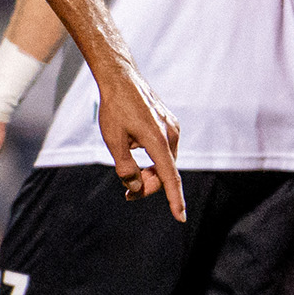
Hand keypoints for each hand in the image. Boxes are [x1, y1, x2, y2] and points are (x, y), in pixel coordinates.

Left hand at [95, 70, 184, 221]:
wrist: (120, 77)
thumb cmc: (114, 108)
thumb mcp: (113, 140)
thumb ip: (125, 167)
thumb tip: (136, 187)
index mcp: (158, 140)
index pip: (170, 177)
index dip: (174, 199)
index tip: (180, 217)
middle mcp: (171, 134)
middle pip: (165, 172)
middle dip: (148, 184)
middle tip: (127, 193)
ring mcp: (173, 127)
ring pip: (164, 161)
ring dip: (149, 169)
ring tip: (125, 157)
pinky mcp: (170, 123)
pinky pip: (163, 148)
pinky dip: (151, 156)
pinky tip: (133, 142)